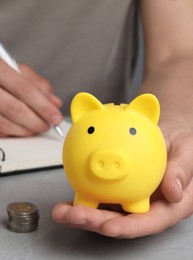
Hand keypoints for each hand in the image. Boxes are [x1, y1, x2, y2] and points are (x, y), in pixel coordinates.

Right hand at [0, 60, 62, 136]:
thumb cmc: (2, 73)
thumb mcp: (20, 71)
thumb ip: (39, 86)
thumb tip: (55, 104)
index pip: (24, 89)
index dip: (43, 106)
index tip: (56, 117)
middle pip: (15, 109)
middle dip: (37, 121)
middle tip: (48, 125)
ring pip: (6, 124)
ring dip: (27, 130)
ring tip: (38, 127)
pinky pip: (0, 130)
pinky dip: (15, 132)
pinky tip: (23, 128)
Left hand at [52, 119, 192, 238]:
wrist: (168, 135)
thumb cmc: (182, 145)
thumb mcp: (188, 152)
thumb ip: (182, 171)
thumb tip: (174, 193)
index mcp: (167, 205)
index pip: (148, 222)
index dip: (128, 227)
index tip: (108, 226)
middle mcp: (147, 206)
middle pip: (120, 220)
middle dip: (95, 222)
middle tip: (73, 215)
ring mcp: (131, 198)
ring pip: (106, 211)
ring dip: (82, 213)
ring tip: (62, 210)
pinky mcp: (119, 188)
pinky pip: (100, 194)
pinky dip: (83, 196)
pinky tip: (68, 196)